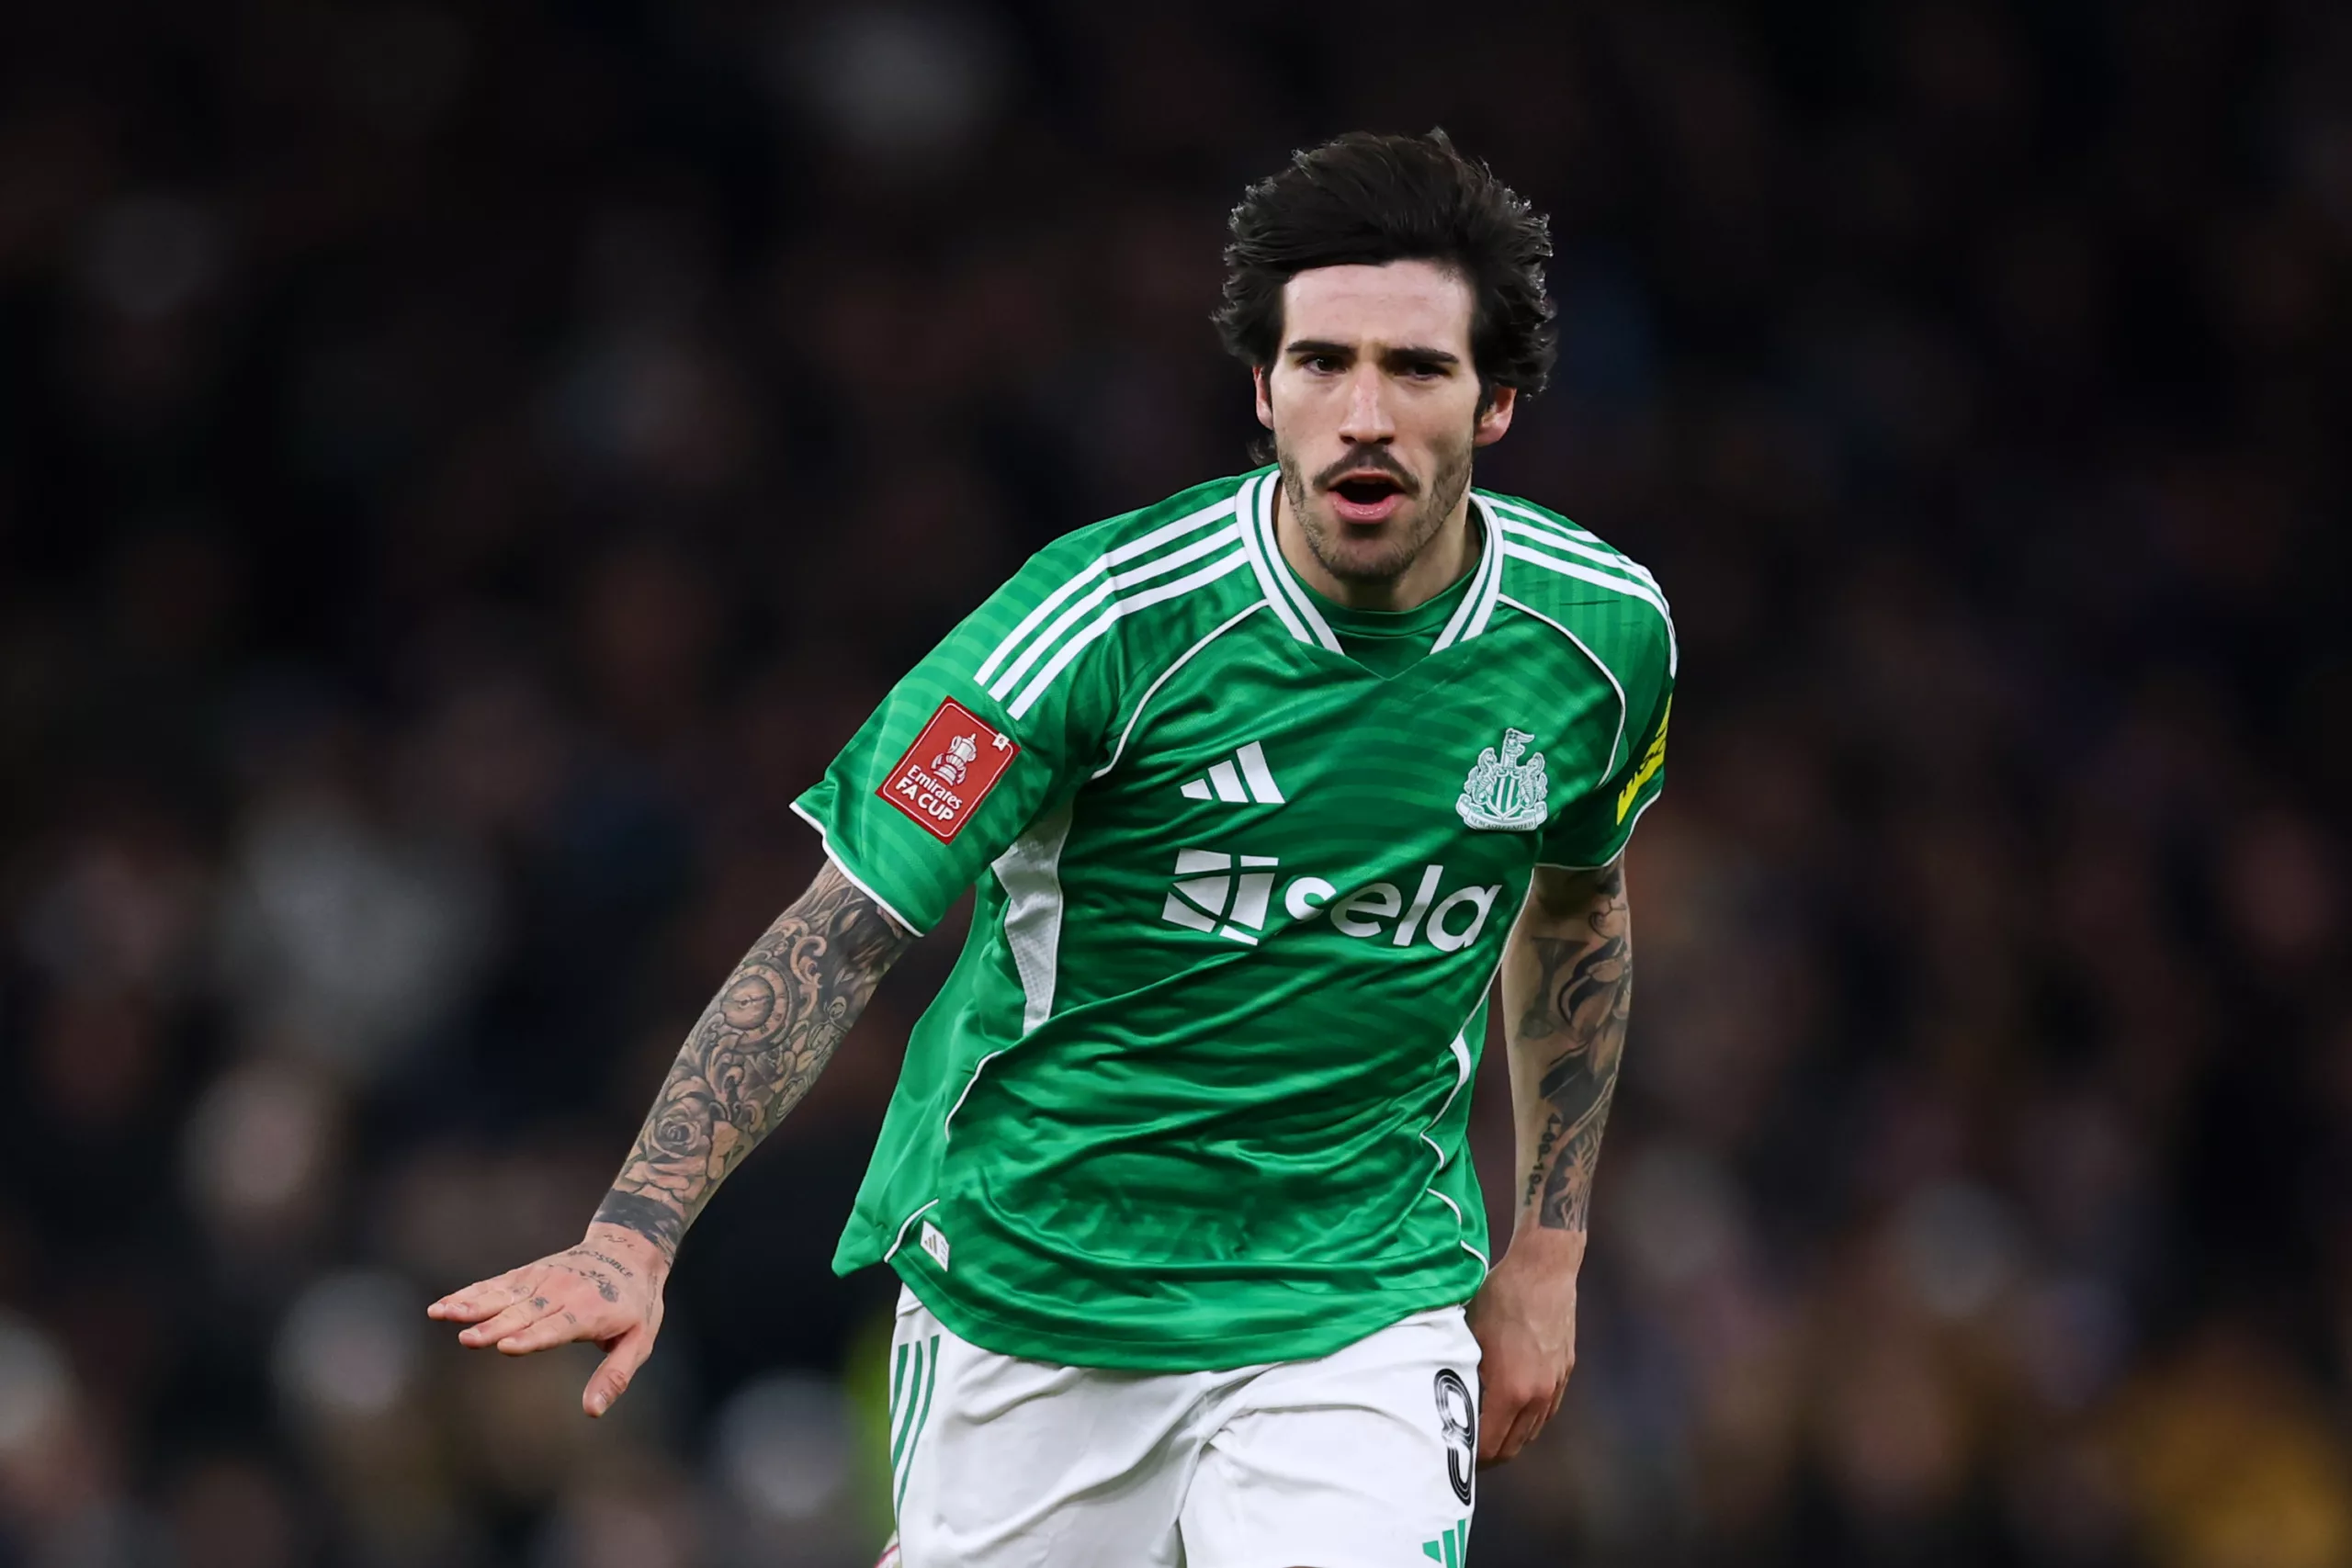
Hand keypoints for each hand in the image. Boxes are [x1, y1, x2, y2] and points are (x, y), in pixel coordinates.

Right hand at [426, 1222, 669, 1416]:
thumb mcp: (640, 1340)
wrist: (630, 1249)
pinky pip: (495, 1285)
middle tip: (468, 1340)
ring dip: (471, 1305)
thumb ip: (615, 1375)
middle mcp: (562, 1293)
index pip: (559, 1327)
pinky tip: (442, 1306)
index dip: (533, 1337)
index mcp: (591, 1311)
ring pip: (503, 1295)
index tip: (507, 1347)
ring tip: (443, 1313)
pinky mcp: (528, 1275)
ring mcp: (542, 1281)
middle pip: (524, 1313)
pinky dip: (468, 1295)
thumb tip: (592, 1411)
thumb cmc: (636, 1302)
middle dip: (496, 1327)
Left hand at [1465, 1232, 1581, 1464]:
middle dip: (1487, 1455)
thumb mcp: (1469, 1336)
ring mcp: (1554, 1386)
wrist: (1544, 1269)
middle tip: (1464, 1450)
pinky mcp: (1564, 1373)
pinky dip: (1526, 1421)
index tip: (1451, 1452)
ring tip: (1484, 1433)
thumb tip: (1445, 1402)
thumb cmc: (1500, 1297)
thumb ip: (1462, 1375)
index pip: (1488, 1445)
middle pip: (1511, 1448)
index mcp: (1510, 1389)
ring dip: (1507, 1439)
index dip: (1468, 1456)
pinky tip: (1508, 1410)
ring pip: (1530, 1433)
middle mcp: (1536, 1395)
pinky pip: (1544, 1413)